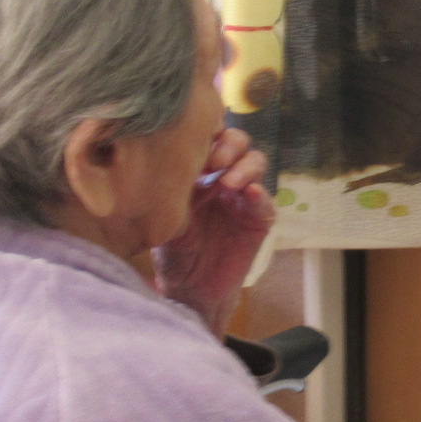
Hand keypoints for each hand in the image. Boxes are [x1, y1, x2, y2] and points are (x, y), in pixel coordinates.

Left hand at [154, 127, 274, 336]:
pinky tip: (250, 193)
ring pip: (255, 162)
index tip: (194, 139)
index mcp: (199, 172)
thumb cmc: (172, 253)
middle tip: (214, 160)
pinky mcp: (259, 218)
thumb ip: (167, 191)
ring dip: (245, 166)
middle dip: (229, 144)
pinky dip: (260, 194)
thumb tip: (154, 162)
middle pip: (237, 141)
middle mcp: (223, 177)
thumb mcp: (163, 218)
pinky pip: (266, 200)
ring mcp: (243, 195)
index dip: (208, 131)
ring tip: (230, 182)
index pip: (210, 137)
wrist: (191, 290)